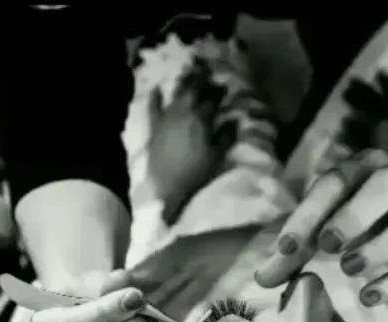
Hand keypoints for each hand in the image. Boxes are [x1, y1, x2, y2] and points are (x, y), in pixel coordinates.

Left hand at [145, 65, 235, 224]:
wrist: (168, 185)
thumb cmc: (196, 172)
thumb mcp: (217, 156)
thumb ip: (226, 136)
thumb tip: (234, 120)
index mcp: (201, 118)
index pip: (212, 100)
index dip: (219, 92)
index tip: (224, 86)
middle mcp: (183, 112)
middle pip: (193, 90)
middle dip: (201, 80)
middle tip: (207, 71)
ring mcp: (166, 117)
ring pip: (175, 94)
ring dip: (183, 82)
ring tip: (188, 72)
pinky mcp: (154, 126)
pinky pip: (153, 107)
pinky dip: (155, 97)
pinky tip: (156, 88)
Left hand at [254, 148, 387, 305]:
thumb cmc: (373, 210)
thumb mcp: (333, 218)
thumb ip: (298, 249)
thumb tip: (262, 280)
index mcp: (364, 167)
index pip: (335, 182)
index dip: (310, 213)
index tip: (287, 247)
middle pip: (384, 185)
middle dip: (354, 214)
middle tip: (327, 246)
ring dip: (383, 243)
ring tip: (350, 268)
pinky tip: (371, 295)